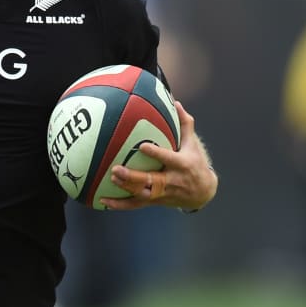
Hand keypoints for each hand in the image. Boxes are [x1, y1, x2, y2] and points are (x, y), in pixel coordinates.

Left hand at [100, 101, 216, 210]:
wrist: (203, 192)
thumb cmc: (195, 162)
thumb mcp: (193, 144)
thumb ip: (184, 123)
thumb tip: (175, 102)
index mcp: (181, 165)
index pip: (168, 159)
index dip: (156, 154)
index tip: (142, 146)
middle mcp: (172, 181)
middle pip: (152, 181)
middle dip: (134, 177)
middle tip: (117, 169)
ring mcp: (163, 193)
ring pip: (143, 195)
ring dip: (126, 189)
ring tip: (111, 179)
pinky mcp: (155, 201)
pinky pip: (136, 205)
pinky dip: (119, 204)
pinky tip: (102, 199)